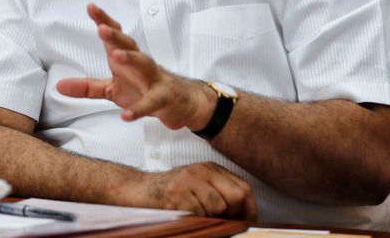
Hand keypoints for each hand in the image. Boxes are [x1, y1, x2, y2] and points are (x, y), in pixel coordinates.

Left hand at [56, 4, 213, 130]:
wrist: (179, 102)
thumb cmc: (143, 88)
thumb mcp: (111, 89)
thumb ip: (87, 87)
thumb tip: (58, 86)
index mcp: (126, 58)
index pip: (115, 36)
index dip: (104, 21)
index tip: (91, 7)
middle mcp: (140, 63)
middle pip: (129, 44)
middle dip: (115, 35)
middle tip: (101, 28)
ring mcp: (154, 79)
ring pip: (144, 64)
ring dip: (131, 58)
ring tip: (116, 56)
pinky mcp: (163, 98)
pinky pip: (151, 103)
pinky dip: (139, 109)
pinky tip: (126, 116)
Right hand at [137, 162, 256, 219]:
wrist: (139, 189)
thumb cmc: (171, 191)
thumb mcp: (198, 185)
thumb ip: (219, 193)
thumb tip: (244, 215)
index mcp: (211, 168)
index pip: (243, 188)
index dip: (249, 208)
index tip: (247, 221)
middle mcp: (202, 170)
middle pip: (235, 196)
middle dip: (232, 214)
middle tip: (221, 221)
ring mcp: (189, 180)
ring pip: (217, 207)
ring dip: (210, 219)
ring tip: (196, 214)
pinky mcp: (176, 193)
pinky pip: (198, 213)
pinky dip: (195, 219)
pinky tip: (185, 214)